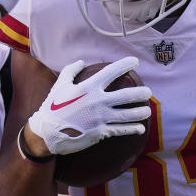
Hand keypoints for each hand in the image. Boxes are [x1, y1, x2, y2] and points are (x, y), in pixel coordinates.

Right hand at [27, 57, 151, 154]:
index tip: (135, 61)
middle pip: (126, 96)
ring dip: (141, 112)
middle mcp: (97, 102)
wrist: (47, 133)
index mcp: (88, 87)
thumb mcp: (60, 85)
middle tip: (148, 92)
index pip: (111, 72)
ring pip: (128, 115)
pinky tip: (141, 128)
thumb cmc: (53, 108)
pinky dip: (133, 129)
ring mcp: (100, 118)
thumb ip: (71, 71)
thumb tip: (82, 62)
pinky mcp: (101, 132)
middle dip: (141, 93)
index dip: (125, 65)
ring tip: (147, 110)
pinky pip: (121, 130)